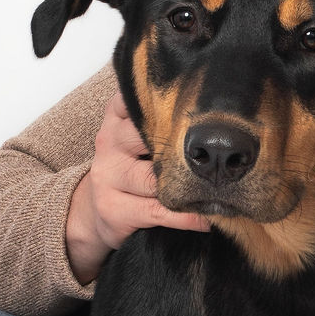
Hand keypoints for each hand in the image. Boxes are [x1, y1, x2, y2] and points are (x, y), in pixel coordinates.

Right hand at [63, 91, 209, 283]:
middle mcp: (109, 142)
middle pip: (150, 137)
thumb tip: (214, 107)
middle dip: (185, 147)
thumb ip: (160, 121)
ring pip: (154, 178)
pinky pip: (158, 210)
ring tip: (219, 190)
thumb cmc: (131, 169)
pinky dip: (186, 216)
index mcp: (116, 118)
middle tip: (219, 153)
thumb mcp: (137, 139)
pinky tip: (205, 218)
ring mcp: (108, 176)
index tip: (201, 106)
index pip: (138, 98)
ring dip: (189, 187)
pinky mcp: (113, 208)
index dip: (167, 102)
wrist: (95, 212)